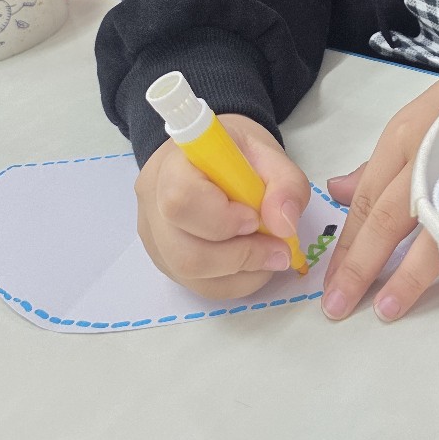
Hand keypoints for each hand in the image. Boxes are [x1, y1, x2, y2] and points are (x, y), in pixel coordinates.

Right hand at [135, 113, 310, 299]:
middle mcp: (153, 206)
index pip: (180, 200)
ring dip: (242, 272)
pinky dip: (235, 281)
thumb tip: (284, 225)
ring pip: (191, 275)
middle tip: (278, 248)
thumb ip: (285, 182)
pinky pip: (198, 286)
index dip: (221, 218)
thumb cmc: (234, 154)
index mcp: (173, 166)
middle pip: (184, 253)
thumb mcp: (268, 154)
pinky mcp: (166, 261)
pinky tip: (254, 263)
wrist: (209, 158)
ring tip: (271, 254)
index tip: (254, 217)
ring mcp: (155, 239)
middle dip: (240, 257)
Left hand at [322, 63, 438, 323]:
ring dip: (406, 275)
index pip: (365, 202)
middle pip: (387, 219)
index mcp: (402, 140)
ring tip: (385, 309)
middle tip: (338, 306)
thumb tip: (335, 192)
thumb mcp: (409, 126)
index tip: (330, 283)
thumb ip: (374, 168)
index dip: (347, 246)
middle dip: (361, 266)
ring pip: (430, 232)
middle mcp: (427, 157)